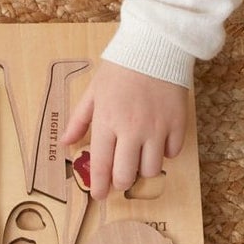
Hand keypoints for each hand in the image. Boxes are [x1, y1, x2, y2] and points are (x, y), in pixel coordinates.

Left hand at [61, 61, 189, 197]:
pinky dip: (164, 153)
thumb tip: (66, 143)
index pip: (101, 165)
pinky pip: (172, 153)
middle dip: (120, 183)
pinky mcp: (177, 124)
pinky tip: (157, 142)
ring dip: (143, 169)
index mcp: (107, 122)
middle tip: (119, 178)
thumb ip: (79, 120)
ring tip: (138, 158)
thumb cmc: (120, 69)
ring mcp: (157, 128)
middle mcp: (132, 130)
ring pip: (151, 170)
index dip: (99, 186)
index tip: (99, 196)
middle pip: (126, 175)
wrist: (154, 48)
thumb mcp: (93, 92)